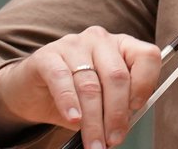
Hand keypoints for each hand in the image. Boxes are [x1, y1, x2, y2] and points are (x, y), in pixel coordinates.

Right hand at [0, 27, 159, 148]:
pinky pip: (61, 79)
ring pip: (90, 84)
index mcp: (122, 45)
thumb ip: (116, 104)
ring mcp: (73, 44)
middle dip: (117, 113)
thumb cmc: (73, 92)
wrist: (30, 89)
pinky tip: (73, 119)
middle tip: (114, 139)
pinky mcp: (47, 56)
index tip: (138, 109)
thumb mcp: (102, 96)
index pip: (146, 56)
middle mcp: (100, 40)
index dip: (145, 83)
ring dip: (93, 120)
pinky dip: (69, 103)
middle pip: (117, 76)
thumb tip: (124, 126)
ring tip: (95, 142)